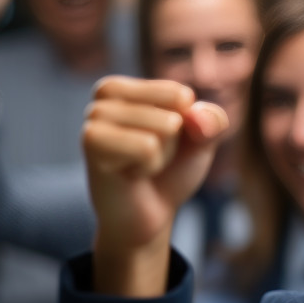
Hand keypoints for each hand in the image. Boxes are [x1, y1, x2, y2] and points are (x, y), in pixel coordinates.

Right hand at [83, 76, 228, 294]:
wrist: (148, 216)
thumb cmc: (170, 172)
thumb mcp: (203, 141)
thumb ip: (213, 120)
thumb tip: (194, 116)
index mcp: (130, 87)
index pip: (181, 95)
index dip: (187, 127)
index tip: (165, 143)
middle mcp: (106, 95)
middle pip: (175, 110)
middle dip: (174, 143)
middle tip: (150, 159)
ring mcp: (95, 116)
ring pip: (164, 127)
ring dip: (161, 155)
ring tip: (139, 165)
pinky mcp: (90, 140)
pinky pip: (147, 146)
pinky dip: (148, 166)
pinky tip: (128, 174)